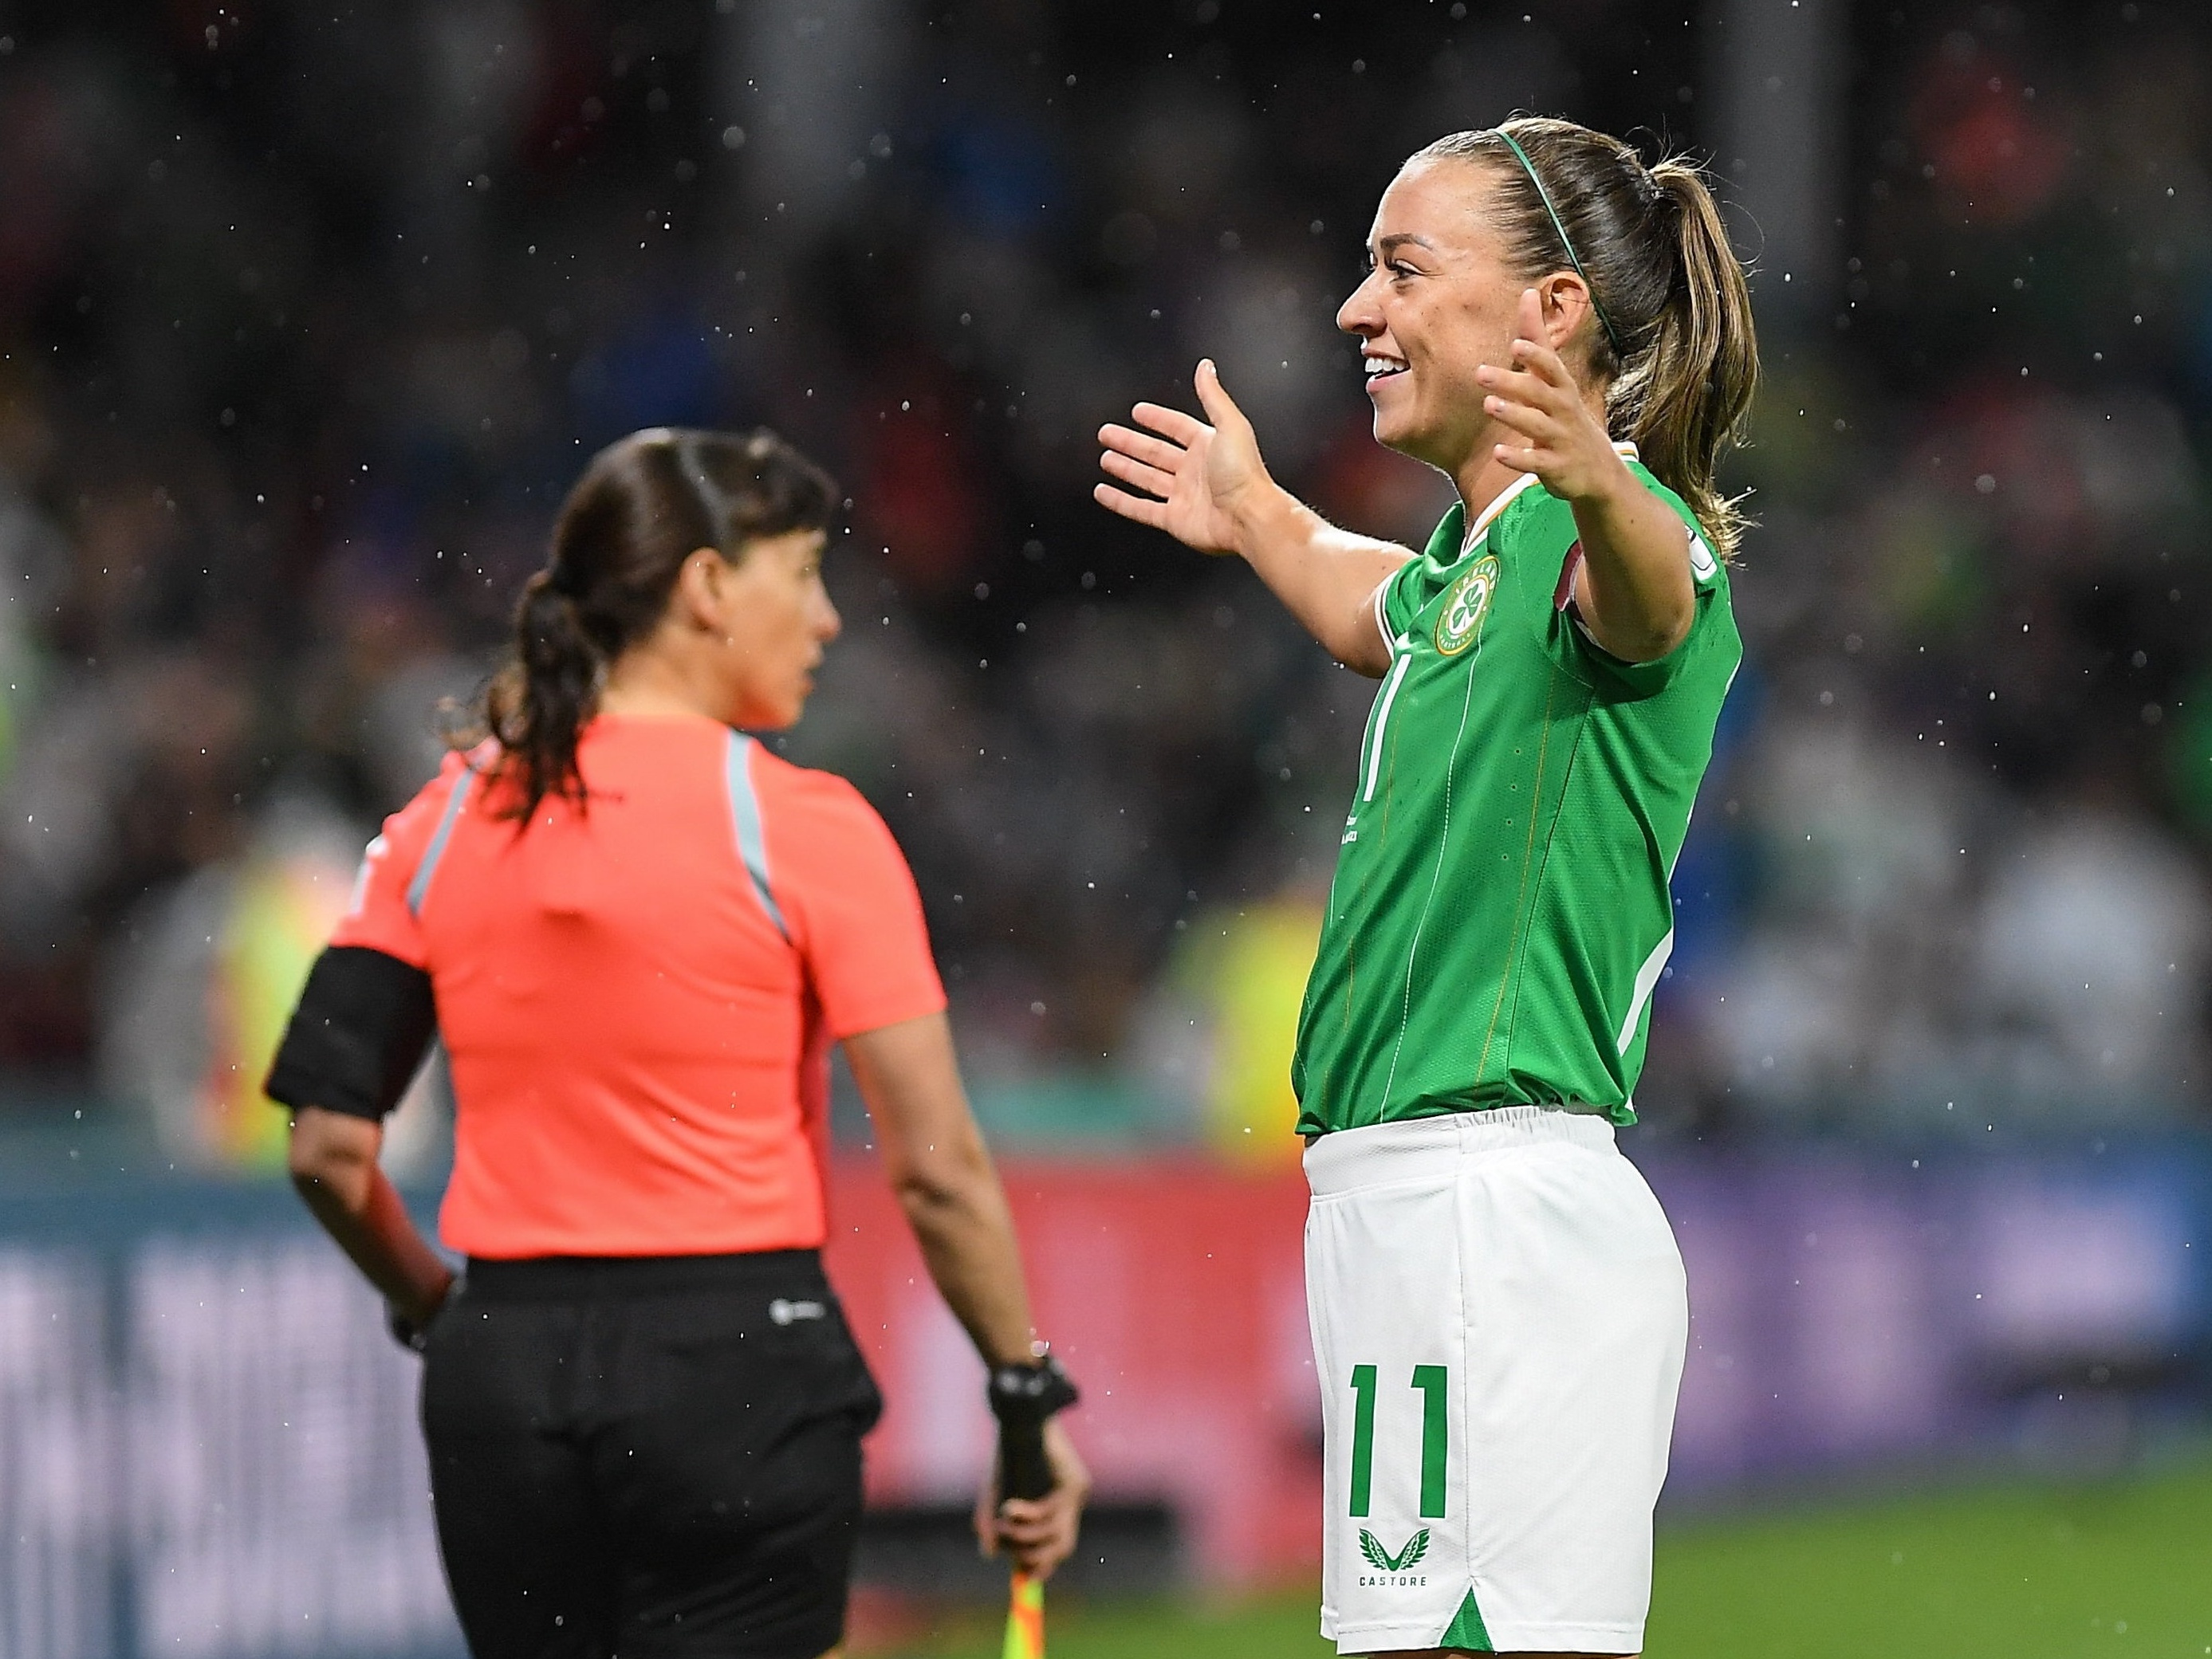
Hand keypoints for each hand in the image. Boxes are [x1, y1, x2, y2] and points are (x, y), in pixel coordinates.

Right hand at [974, 1418, 1089, 1579]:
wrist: (1015, 1417)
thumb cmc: (1006, 1454)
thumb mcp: (995, 1493)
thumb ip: (990, 1523)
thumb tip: (988, 1555)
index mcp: (1059, 1506)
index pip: (1059, 1546)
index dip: (1044, 1565)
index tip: (1024, 1577)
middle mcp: (1071, 1501)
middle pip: (1064, 1546)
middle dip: (1036, 1557)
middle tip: (1010, 1554)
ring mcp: (1076, 1491)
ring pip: (1054, 1532)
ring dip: (1024, 1535)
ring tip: (1001, 1524)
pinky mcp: (1074, 1480)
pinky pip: (1050, 1510)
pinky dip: (1026, 1514)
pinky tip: (1009, 1508)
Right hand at [1095, 360, 1277, 555]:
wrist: (1249, 517)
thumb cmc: (1245, 474)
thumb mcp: (1230, 425)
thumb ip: (1213, 396)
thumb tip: (1206, 368)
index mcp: (1208, 446)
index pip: (1177, 427)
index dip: (1157, 419)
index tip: (1138, 412)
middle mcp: (1195, 470)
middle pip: (1155, 452)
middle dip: (1130, 442)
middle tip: (1109, 434)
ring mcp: (1183, 495)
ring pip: (1146, 478)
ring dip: (1125, 468)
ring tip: (1106, 458)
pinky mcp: (1174, 519)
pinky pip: (1141, 509)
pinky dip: (1120, 502)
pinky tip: (1105, 493)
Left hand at [1476, 288, 1634, 506]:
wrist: (1598, 471)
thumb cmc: (1567, 416)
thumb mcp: (1556, 380)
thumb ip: (1538, 341)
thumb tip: (1528, 293)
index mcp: (1562, 388)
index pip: (1552, 367)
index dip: (1537, 356)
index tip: (1517, 343)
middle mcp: (1564, 410)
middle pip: (1539, 393)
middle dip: (1512, 382)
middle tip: (1480, 373)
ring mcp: (1561, 439)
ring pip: (1537, 425)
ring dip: (1513, 414)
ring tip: (1488, 405)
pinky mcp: (1555, 466)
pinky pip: (1536, 462)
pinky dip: (1518, 459)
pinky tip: (1497, 453)